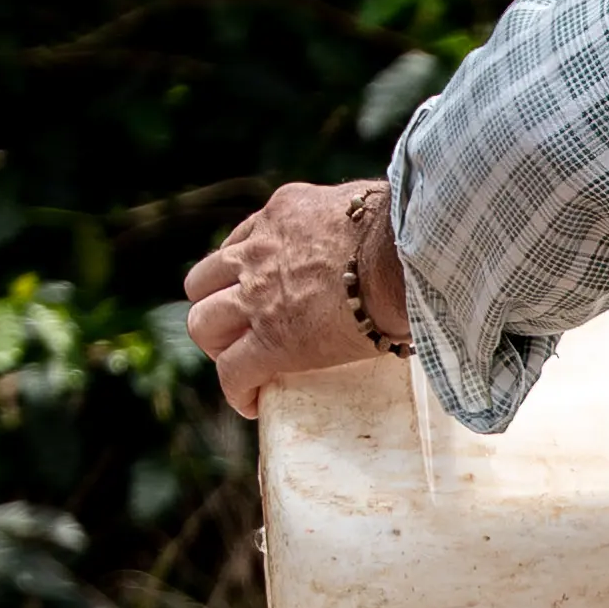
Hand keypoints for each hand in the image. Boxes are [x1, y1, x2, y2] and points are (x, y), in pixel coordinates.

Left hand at [184, 178, 404, 410]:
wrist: (403, 257)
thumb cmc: (406, 232)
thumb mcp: (365, 204)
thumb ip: (357, 218)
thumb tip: (385, 237)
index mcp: (283, 214)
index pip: (241, 242)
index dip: (242, 271)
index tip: (255, 289)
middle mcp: (258, 251)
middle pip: (203, 282)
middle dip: (216, 307)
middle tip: (239, 329)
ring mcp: (258, 297)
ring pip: (203, 323)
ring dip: (218, 345)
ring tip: (240, 364)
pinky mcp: (270, 341)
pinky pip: (233, 371)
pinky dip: (237, 389)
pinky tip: (250, 403)